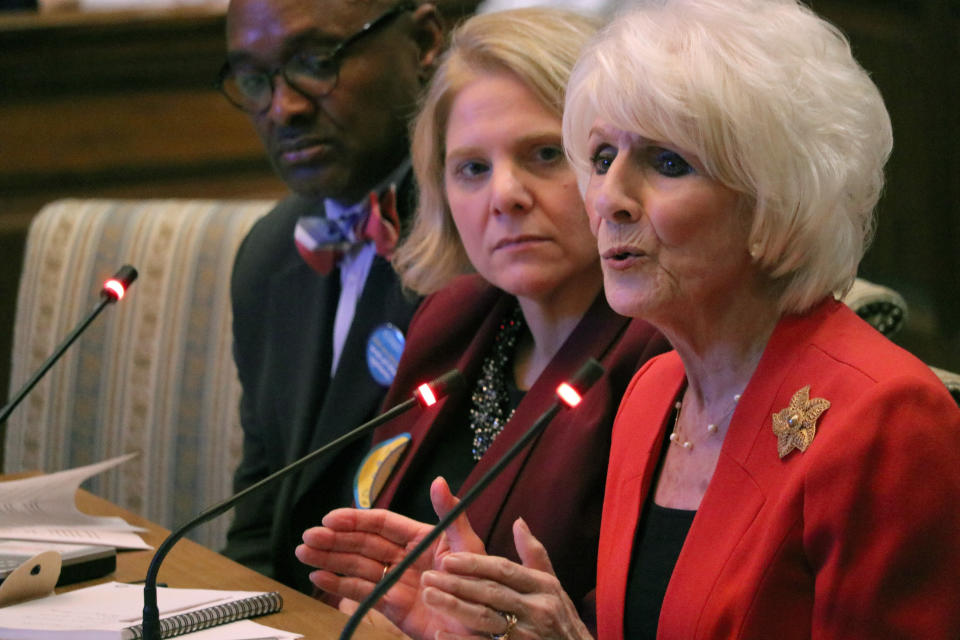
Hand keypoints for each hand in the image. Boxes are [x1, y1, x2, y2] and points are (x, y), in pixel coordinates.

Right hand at [295, 477, 484, 638]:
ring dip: (330, 559)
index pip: (381, 523)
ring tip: (304, 553)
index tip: (331, 518)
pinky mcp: (392, 607)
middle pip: (363, 544)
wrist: (483, 625)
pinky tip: (319, 578)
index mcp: (420, 537)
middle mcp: (404, 557)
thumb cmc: (480, 582)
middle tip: (308, 537)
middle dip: (334, 540)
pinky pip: (362, 593)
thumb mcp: (467, 545)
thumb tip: (439, 481)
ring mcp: (396, 581)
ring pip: (357, 566)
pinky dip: (339, 585)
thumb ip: (450, 514)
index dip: (355, 519)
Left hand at [420, 518, 593, 639]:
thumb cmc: (561, 618)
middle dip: (457, 583)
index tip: (448, 559)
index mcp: (543, 586)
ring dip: (453, 608)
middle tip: (428, 576)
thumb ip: (534, 554)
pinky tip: (440, 633)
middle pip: (490, 593)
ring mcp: (527, 635)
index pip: (504, 571)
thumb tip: (518, 522)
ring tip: (428, 597)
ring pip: (484, 619)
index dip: (475, 564)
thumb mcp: (553, 585)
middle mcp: (536, 609)